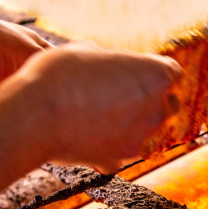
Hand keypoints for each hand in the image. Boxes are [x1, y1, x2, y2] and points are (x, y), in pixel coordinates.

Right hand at [0, 41, 180, 205]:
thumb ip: (108, 59)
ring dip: (134, 121)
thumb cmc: (60, 75)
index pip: (172, 72)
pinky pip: (122, 149)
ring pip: (147, 129)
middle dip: (153, 98)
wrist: (34, 116)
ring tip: (103, 113)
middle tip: (125, 92)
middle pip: (168, 104)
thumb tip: (105, 63)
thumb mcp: (85, 50)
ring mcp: (139, 138)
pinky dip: (113, 143)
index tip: (138, 72)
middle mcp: (156, 110)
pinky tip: (92, 134)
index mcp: (156, 75)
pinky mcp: (119, 158)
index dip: (154, 70)